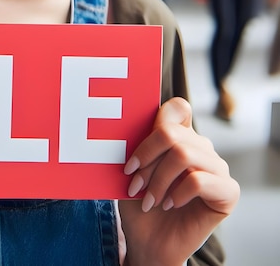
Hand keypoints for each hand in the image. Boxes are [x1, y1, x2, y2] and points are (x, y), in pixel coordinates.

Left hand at [118, 97, 238, 265]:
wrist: (150, 241)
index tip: (132, 155)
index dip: (155, 121)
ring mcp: (217, 167)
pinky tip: (169, 204)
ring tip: (148, 199)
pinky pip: (199, 180)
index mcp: (181, 135)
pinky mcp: (228, 191)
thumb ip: (134, 143)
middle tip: (133, 182)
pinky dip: (177, 192)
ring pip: (182, 154)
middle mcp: (201, 147)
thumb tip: (121, 123)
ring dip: (157, 179)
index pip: (178, 107)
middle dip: (146, 158)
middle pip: (171, 133)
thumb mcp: (130, 168)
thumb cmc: (139, 201)